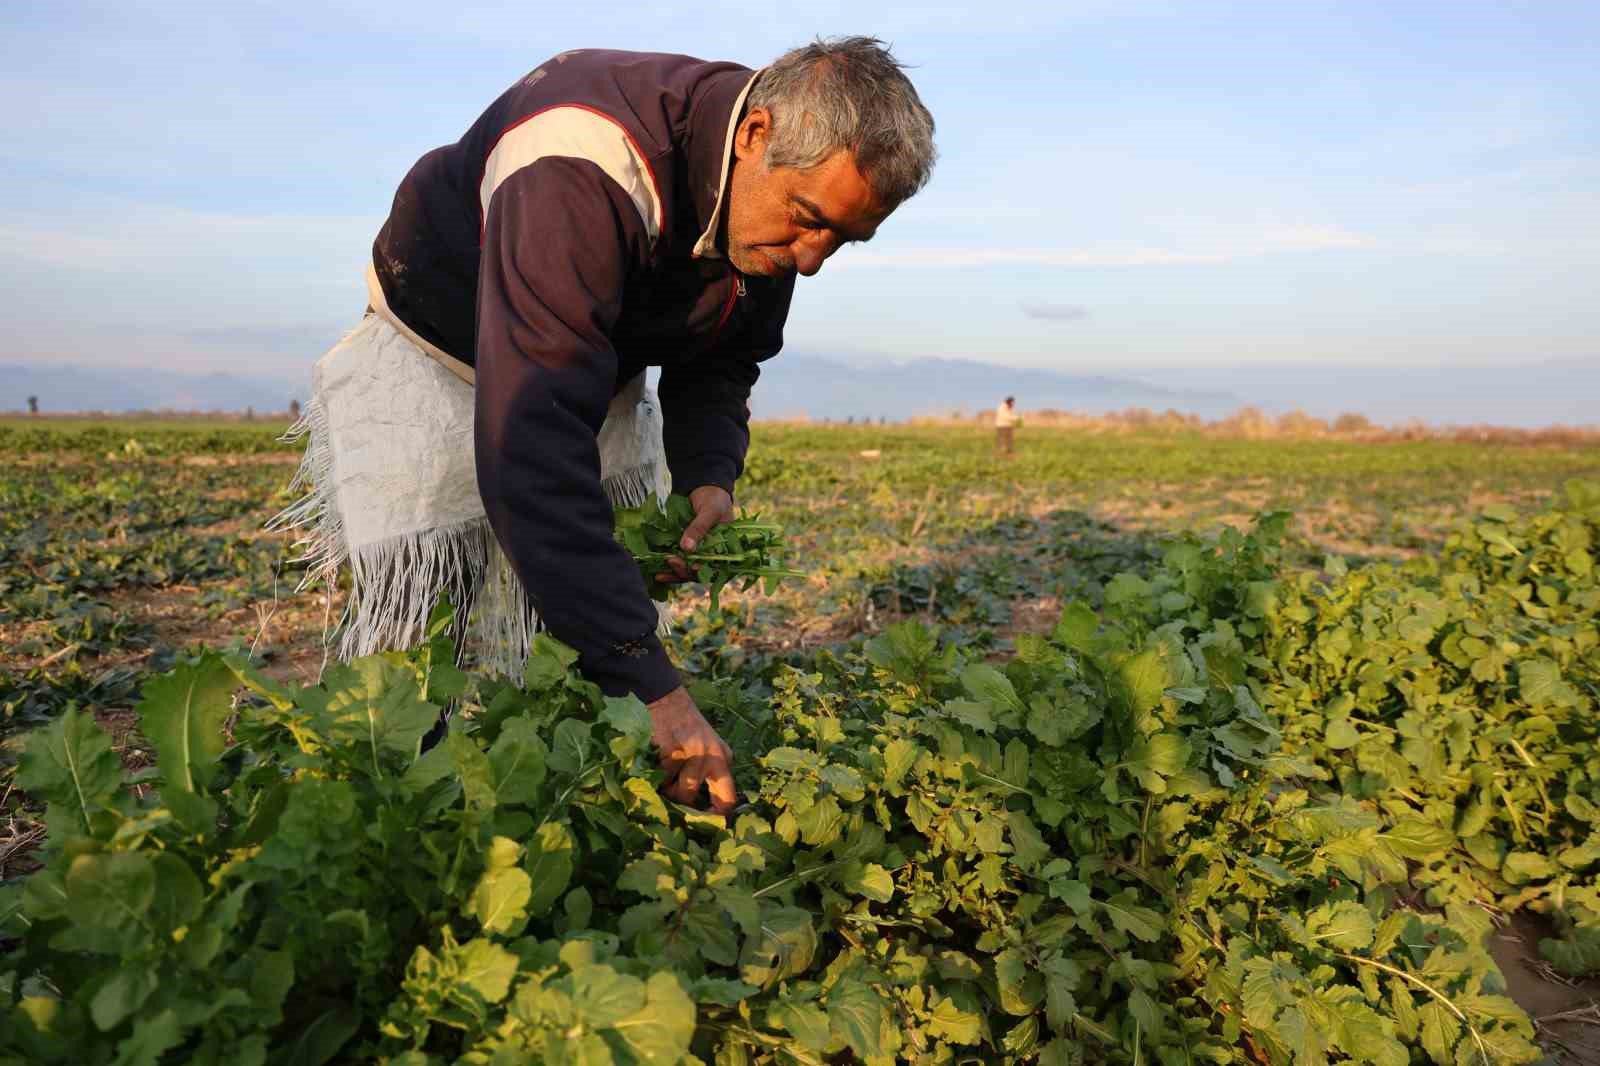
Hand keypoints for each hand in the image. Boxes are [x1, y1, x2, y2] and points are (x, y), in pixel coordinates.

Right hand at [647, 686, 736, 811]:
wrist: (669, 701)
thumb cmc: (688, 729)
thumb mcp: (709, 748)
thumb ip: (711, 773)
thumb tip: (703, 810)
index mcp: (724, 760)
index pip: (728, 798)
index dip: (714, 816)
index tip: (703, 825)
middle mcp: (711, 758)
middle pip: (693, 798)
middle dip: (681, 805)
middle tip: (674, 804)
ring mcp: (691, 754)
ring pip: (675, 791)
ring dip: (667, 789)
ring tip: (664, 777)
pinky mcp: (670, 751)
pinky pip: (661, 778)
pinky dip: (656, 777)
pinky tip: (656, 765)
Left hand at [654, 485, 735, 584]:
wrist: (704, 488)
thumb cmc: (715, 499)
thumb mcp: (710, 511)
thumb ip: (699, 528)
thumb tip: (687, 548)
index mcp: (725, 549)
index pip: (715, 567)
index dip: (703, 570)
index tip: (691, 567)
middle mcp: (711, 555)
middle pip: (698, 572)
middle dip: (684, 570)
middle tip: (671, 561)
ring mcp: (697, 553)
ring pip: (686, 570)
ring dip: (673, 573)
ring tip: (659, 573)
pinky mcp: (685, 549)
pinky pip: (677, 561)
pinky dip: (668, 568)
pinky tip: (658, 573)